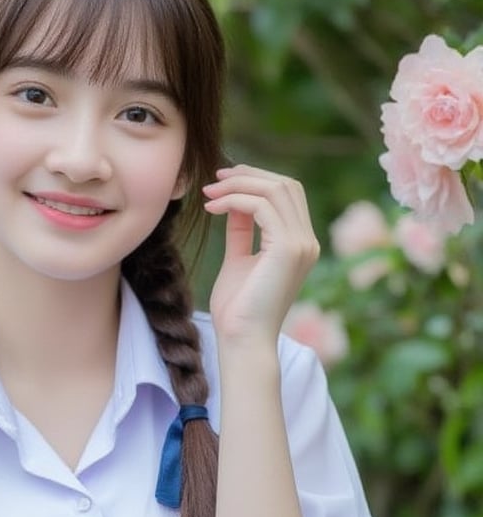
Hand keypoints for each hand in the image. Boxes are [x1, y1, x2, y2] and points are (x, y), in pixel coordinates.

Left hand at [203, 165, 319, 345]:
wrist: (242, 341)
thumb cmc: (237, 310)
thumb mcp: (238, 260)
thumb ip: (241, 231)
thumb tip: (234, 203)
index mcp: (299, 244)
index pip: (287, 194)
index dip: (255, 180)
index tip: (221, 183)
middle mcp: (307, 241)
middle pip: (285, 184)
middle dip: (248, 175)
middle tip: (214, 180)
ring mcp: (301, 244)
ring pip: (275, 189)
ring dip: (238, 185)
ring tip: (209, 194)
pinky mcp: (287, 248)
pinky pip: (261, 206)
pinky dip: (234, 200)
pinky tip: (212, 208)